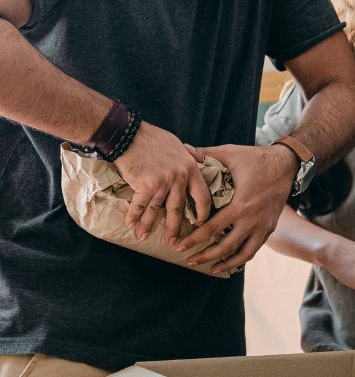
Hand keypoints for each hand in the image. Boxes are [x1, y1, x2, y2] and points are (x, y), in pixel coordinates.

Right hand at [115, 121, 211, 243]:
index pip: (203, 196)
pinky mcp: (146, 184)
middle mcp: (179, 177)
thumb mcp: (178, 146)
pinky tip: (130, 225)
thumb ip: (189, 157)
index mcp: (191, 168)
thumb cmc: (154, 138)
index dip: (202, 213)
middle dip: (174, 228)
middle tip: (173, 242)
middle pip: (179, 208)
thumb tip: (198, 161)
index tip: (199, 224)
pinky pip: (140, 205)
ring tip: (144, 237)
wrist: (130, 134)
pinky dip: (133, 216)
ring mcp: (163, 182)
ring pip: (157, 210)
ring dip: (148, 225)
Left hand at [176, 143, 297, 273]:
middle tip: (188, 260)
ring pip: (243, 254)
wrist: (286, 165)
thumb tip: (182, 148)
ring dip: (225, 264)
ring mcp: (263, 226)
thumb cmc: (256, 158)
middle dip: (205, 256)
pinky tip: (231, 262)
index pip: (211, 229)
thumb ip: (205, 154)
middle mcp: (252, 220)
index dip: (193, 239)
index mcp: (239, 205)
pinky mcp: (269, 228)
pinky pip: (254, 249)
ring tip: (211, 269)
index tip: (180, 245)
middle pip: (225, 247)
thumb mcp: (230, 153)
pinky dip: (242, 258)